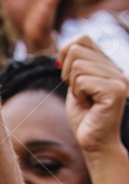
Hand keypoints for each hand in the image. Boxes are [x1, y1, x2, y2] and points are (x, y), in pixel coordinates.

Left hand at [60, 35, 128, 156]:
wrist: (95, 145)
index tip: (65, 73)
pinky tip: (89, 106)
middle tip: (78, 93)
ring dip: (73, 87)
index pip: (82, 39)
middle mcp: (116, 68)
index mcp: (108, 65)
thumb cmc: (84, 119)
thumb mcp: (75, 88)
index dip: (66, 52)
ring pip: (77, 66)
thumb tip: (65, 47)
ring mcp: (118, 78)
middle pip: (76, 50)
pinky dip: (78, 95)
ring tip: (85, 100)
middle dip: (66, 74)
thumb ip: (73, 66)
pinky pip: (82, 81)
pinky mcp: (115, 91)